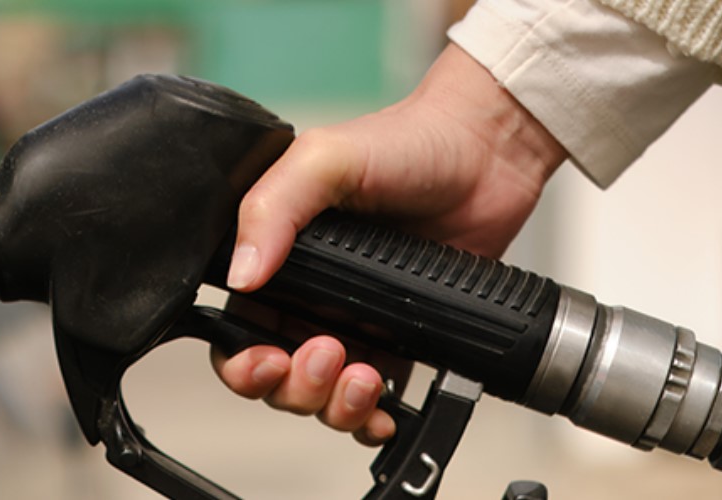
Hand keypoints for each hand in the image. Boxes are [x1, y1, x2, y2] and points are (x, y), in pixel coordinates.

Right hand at [211, 44, 566, 443]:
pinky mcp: (399, 342)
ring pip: (320, 399)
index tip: (269, 359)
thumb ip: (270, 209)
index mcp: (274, 258)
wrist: (486, 155)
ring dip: (335, 405)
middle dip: (295, 386)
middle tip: (328, 353)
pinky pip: (373, 402)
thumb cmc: (405, 142)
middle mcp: (307, 296)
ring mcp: (353, 322)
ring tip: (364, 374)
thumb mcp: (322, 159)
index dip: (242, 361)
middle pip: (274, 379)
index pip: (235, 330)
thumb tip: (240, 273)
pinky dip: (372, 420)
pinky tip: (385, 410)